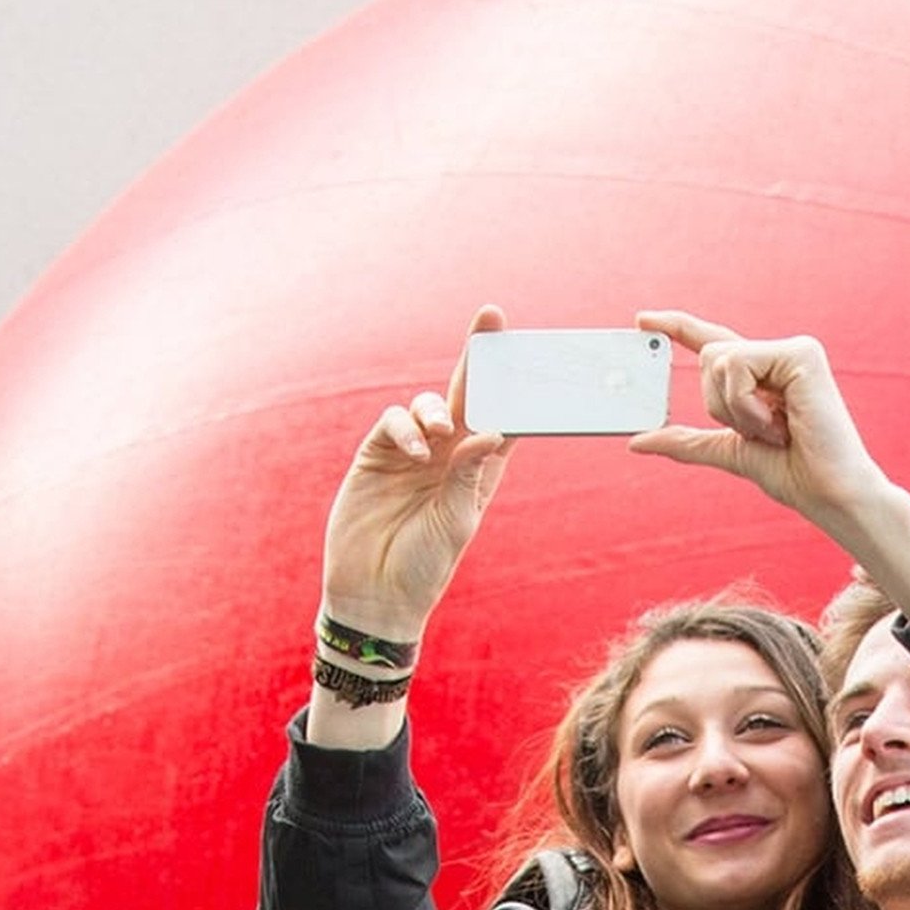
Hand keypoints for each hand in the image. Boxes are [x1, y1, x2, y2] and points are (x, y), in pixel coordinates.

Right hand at [320, 306, 516, 638]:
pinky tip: (414, 450)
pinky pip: (392, 422)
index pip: (503, 417)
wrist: (376, 591)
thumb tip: (491, 430)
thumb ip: (470, 474)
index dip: (515, 387)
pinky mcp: (376, 455)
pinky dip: (404, 428)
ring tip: (441, 430)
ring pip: (427, 403)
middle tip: (490, 318)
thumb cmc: (426, 564)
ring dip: (436, 407)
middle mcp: (448, 453)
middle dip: (478, 357)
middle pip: (467, 395)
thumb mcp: (458, 520)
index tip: (532, 356)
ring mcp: (411, 451)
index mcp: (480, 468)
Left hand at [626, 312, 899, 534]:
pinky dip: (747, 402)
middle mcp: (778, 356)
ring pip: (720, 360)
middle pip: (709, 357)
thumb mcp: (728, 451)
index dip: (678, 327)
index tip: (643, 320)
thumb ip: (687, 442)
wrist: (829, 493)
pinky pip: (739, 364)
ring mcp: (793, 351)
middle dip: (719, 404)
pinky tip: (780, 421)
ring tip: (775, 429)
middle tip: (761, 432)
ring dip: (736, 409)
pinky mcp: (802, 353)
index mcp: (763, 376)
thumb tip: (637, 441)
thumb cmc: (793, 473)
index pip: (712, 342)